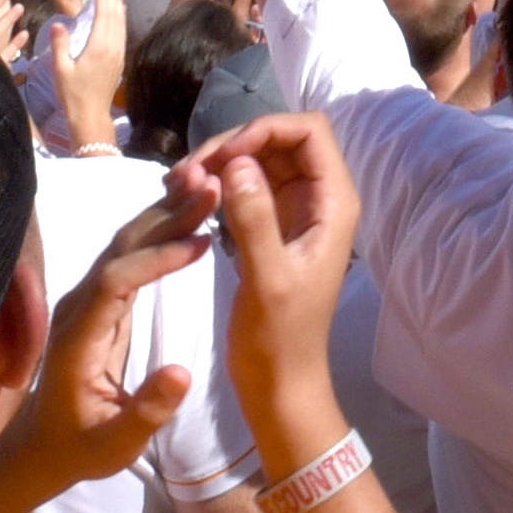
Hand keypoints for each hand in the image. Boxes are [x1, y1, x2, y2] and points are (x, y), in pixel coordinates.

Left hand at [0, 188, 215, 511]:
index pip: (115, 282)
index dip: (156, 258)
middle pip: (120, 248)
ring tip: (209, 187)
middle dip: (166, 216)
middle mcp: (76, 308)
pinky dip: (160, 231)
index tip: (200, 243)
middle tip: (213, 187)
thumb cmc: (79, 449)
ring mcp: (84, 300)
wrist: (41, 445)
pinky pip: (129, 255)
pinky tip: (190, 215)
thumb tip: (183, 372)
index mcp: (76, 338)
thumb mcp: (115, 445)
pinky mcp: (97, 300)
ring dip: (165, 213)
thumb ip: (147, 410)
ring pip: (124, 244)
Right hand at [171, 110, 358, 442]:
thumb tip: (238, 162)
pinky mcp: (271, 226)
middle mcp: (319, 199)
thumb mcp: (267, 279)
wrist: (278, 382)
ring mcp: (294, 211)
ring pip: (259, 159)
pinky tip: (187, 196)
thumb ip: (255, 219)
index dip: (265, 129)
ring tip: (178, 182)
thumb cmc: (280, 338)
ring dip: (220, 162)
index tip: (223, 157)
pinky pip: (246, 186)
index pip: (309, 131)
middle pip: (279, 139)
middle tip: (187, 172)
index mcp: (334, 204)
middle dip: (234, 144)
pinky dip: (218, 184)